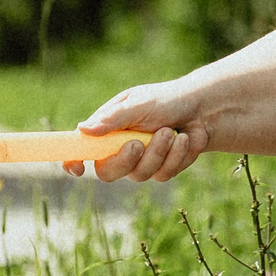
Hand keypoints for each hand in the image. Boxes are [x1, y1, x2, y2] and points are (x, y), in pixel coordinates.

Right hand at [63, 82, 201, 182]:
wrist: (202, 109)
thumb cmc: (166, 100)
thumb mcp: (138, 104)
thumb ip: (112, 119)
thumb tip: (82, 129)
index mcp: (106, 130)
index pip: (81, 150)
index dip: (73, 162)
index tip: (78, 168)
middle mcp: (118, 149)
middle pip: (107, 172)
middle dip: (125, 160)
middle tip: (138, 143)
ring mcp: (140, 163)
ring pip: (139, 175)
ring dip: (159, 152)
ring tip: (171, 131)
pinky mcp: (161, 170)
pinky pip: (163, 175)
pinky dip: (177, 156)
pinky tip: (185, 139)